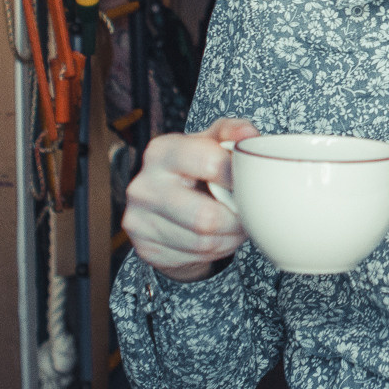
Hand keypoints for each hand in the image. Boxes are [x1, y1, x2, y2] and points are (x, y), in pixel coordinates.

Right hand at [122, 118, 258, 281]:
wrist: (166, 208)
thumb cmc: (195, 169)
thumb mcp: (211, 142)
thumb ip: (232, 132)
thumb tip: (248, 135)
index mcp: (161, 151)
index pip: (209, 163)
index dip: (238, 176)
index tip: (248, 181)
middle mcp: (144, 185)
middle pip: (206, 217)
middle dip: (237, 219)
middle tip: (247, 213)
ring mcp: (139, 219)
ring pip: (203, 242)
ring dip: (230, 237)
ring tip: (235, 224)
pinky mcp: (146, 247)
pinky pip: (194, 257)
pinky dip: (215, 251)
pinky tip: (217, 237)